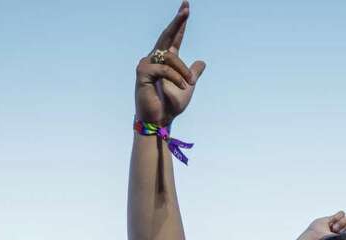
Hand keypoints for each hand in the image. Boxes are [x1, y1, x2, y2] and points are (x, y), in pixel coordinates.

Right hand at [134, 2, 205, 126]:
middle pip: (166, 35)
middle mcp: (154, 58)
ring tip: (189, 83)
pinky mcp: (143, 72)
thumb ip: (193, 73)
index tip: (185, 7)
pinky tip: (181, 85)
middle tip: (186, 8)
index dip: (180, 24)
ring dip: (183, 70)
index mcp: (165, 60)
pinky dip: (176, 77)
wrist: (160, 121)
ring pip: (170, 57)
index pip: (173, 37)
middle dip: (177, 22)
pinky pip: (164, 69)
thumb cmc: (171, 105)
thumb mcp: (188, 86)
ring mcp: (147, 64)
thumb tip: (202, 62)